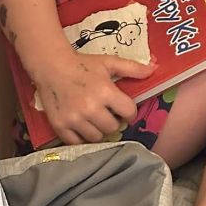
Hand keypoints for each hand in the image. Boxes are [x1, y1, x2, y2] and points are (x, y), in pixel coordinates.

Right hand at [34, 52, 155, 144]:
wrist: (52, 67)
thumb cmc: (84, 65)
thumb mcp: (110, 62)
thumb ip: (133, 68)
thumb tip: (154, 70)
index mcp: (105, 92)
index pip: (129, 112)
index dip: (129, 111)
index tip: (124, 108)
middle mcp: (90, 108)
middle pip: (113, 127)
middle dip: (114, 121)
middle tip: (109, 113)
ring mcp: (74, 119)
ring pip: (97, 137)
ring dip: (99, 130)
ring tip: (96, 119)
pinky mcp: (60, 126)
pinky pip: (77, 142)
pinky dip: (82, 137)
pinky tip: (83, 126)